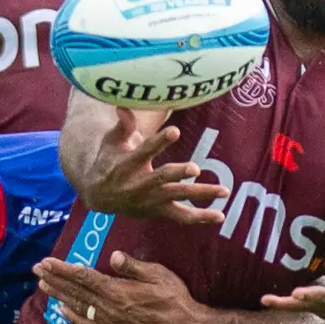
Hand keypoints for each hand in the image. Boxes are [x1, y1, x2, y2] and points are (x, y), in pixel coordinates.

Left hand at [35, 251, 211, 323]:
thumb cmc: (176, 300)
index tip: (47, 262)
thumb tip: (114, 256)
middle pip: (75, 291)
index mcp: (117, 290)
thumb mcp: (159, 275)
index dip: (63, 269)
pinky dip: (73, 317)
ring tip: (43, 286)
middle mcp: (108, 308)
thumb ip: (133, 267)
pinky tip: (62, 310)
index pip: (83, 277)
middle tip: (37, 269)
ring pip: (78, 308)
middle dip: (54, 279)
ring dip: (59, 295)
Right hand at [81, 108, 227, 222]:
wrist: (100, 196)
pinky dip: (201, 217)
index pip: (145, 151)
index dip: (160, 141)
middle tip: (195, 168)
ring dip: (201, 194)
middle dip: (179, 173)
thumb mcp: (111, 141)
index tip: (175, 131)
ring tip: (224, 191)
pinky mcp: (159, 210)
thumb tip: (124, 106)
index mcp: (128, 164)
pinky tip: (220, 215)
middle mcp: (140, 184)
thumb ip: (123, 125)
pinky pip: (182, 216)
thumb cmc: (108, 161)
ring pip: (178, 198)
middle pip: (163, 178)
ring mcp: (152, 200)